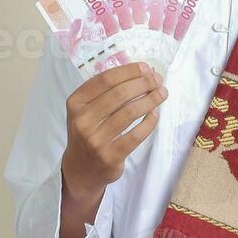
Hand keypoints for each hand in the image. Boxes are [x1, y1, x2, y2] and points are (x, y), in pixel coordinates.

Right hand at [60, 62, 166, 198]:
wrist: (80, 169)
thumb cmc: (88, 132)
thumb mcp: (85, 110)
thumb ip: (104, 92)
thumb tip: (139, 73)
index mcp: (75, 103)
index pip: (105, 80)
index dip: (128, 72)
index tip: (146, 68)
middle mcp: (83, 120)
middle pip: (119, 94)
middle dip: (143, 83)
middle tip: (157, 80)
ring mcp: (96, 139)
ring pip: (130, 112)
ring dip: (150, 100)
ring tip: (162, 93)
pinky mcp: (110, 155)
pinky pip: (137, 134)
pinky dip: (149, 122)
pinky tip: (155, 113)